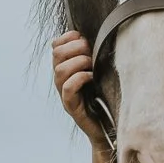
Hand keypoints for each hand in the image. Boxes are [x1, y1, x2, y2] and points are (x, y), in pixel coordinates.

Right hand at [50, 30, 107, 147]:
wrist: (107, 129)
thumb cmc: (106, 96)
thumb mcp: (101, 70)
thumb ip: (96, 54)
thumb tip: (102, 33)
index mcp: (66, 68)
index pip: (56, 45)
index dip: (68, 37)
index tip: (85, 38)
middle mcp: (61, 79)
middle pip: (56, 54)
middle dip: (76, 47)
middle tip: (91, 52)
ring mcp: (64, 93)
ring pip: (60, 70)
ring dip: (79, 62)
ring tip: (92, 65)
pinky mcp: (72, 107)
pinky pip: (68, 88)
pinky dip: (80, 78)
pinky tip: (92, 77)